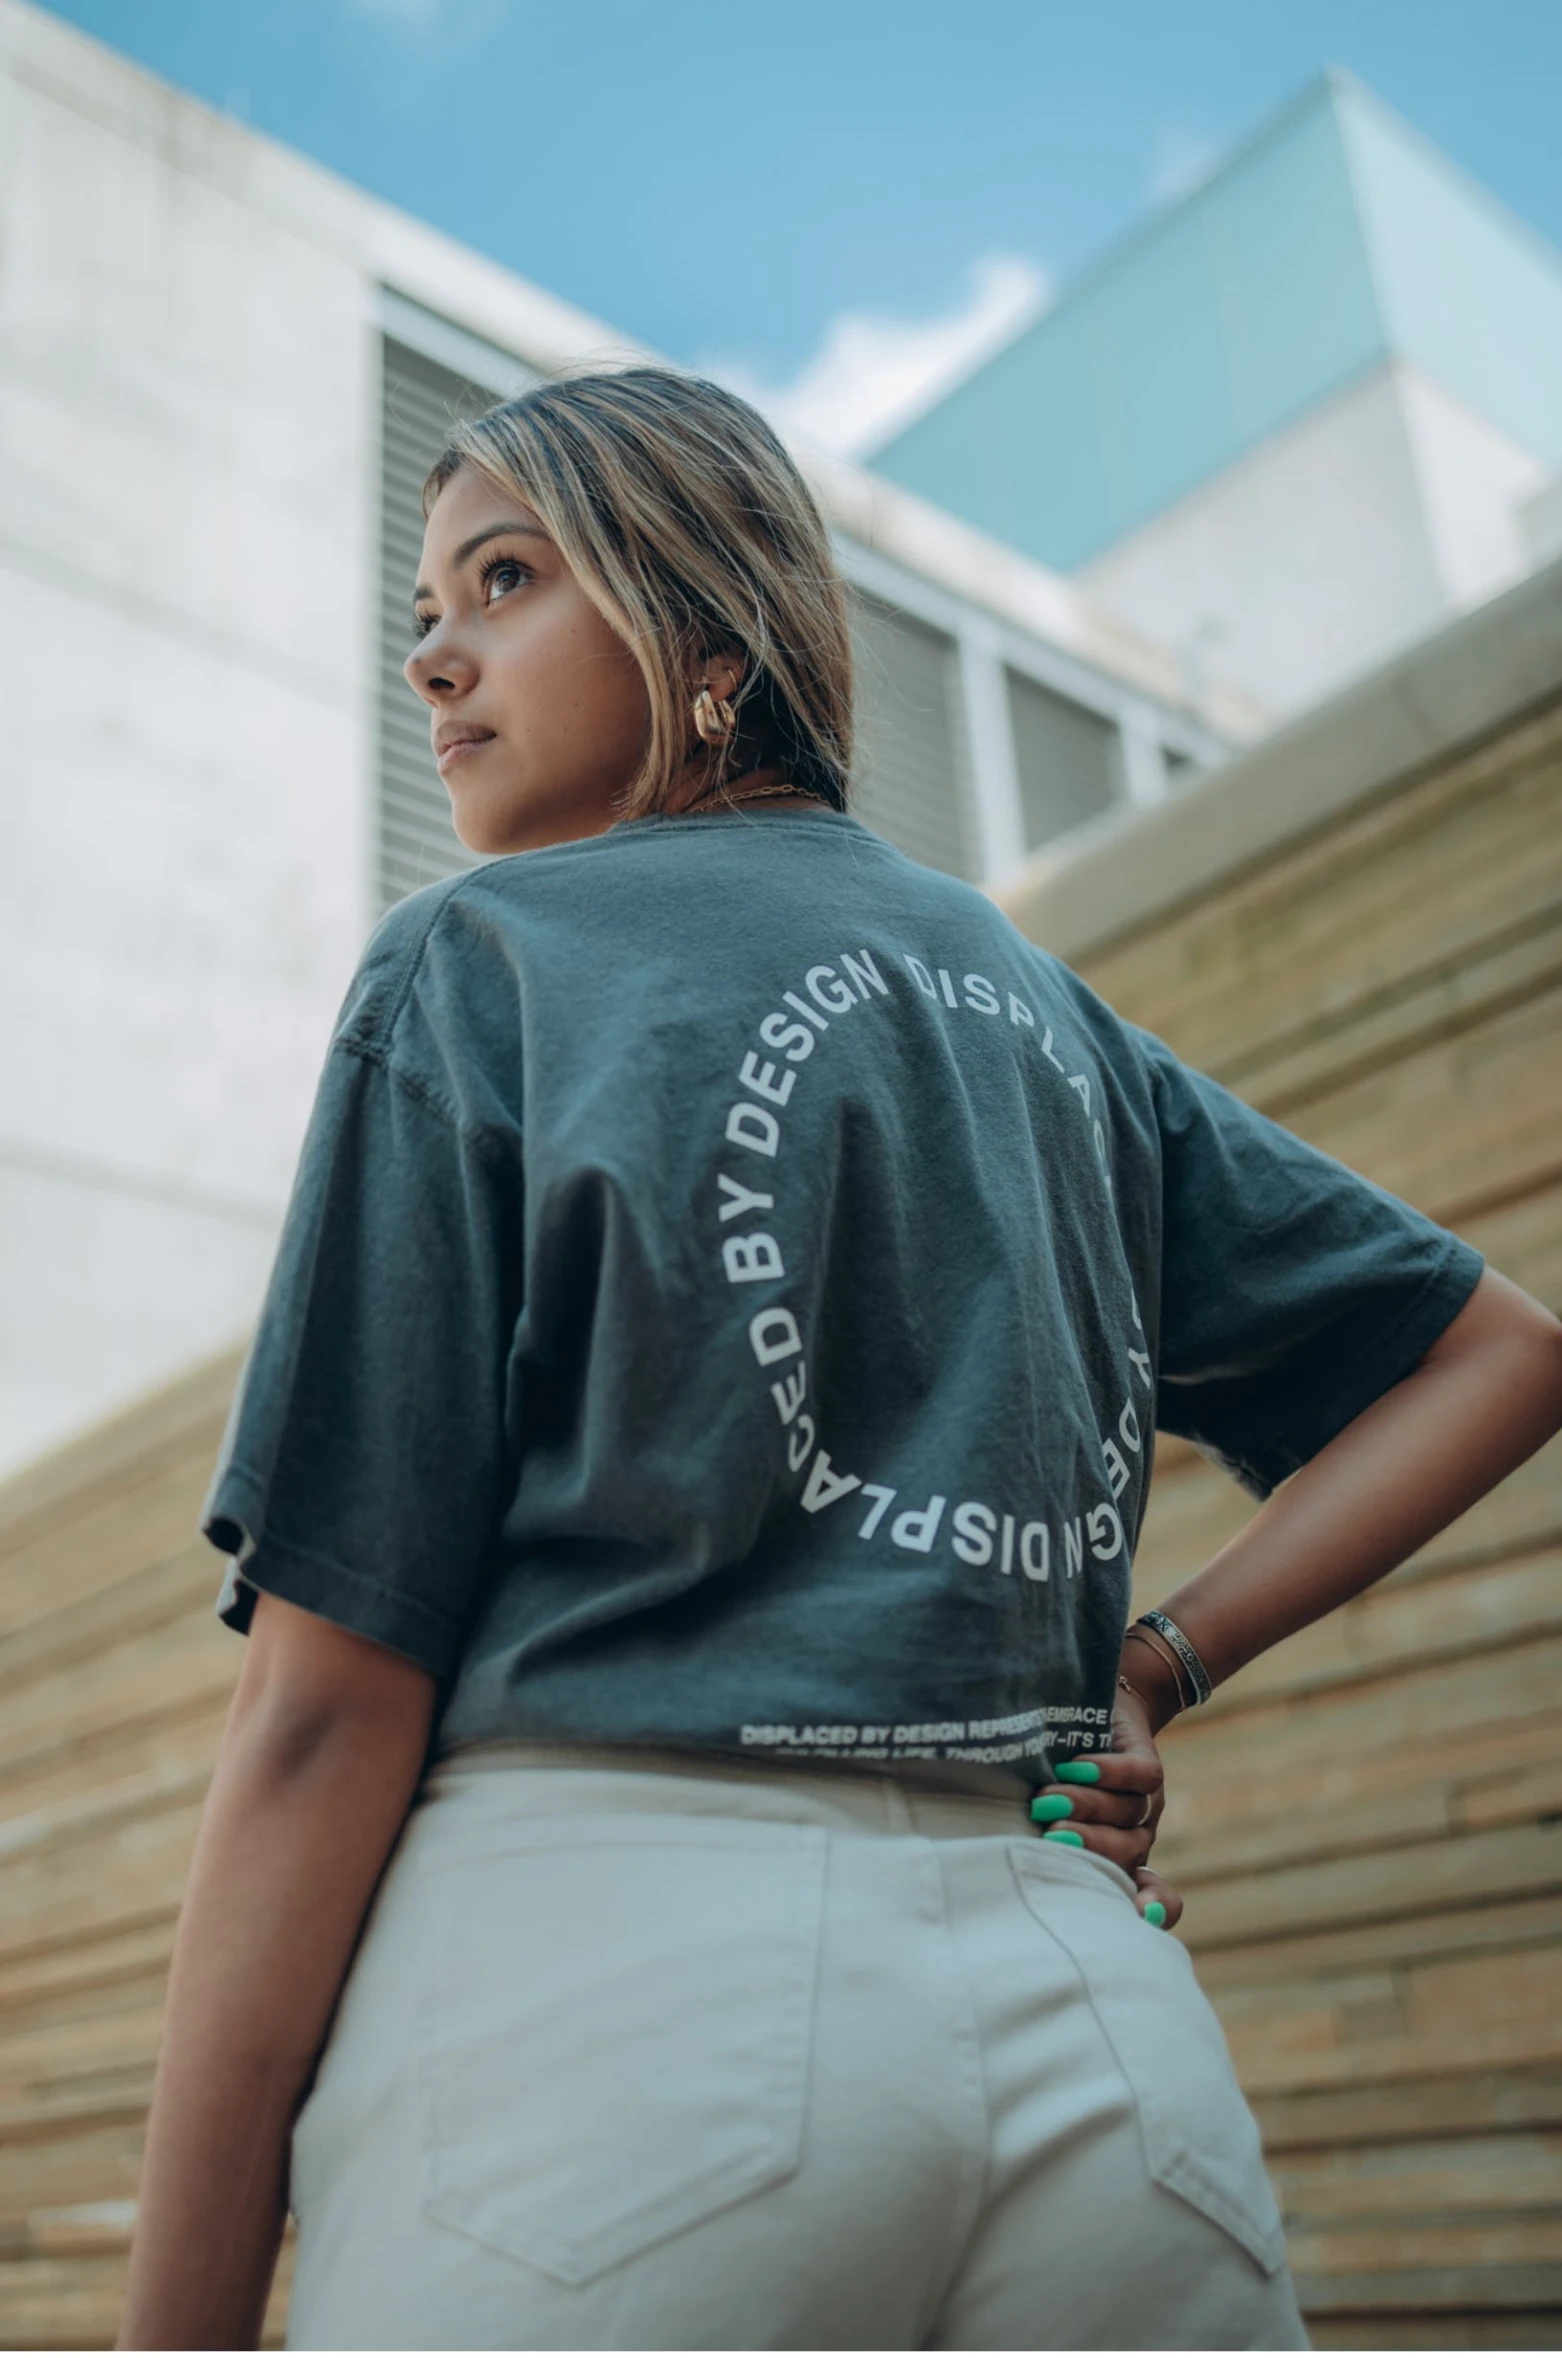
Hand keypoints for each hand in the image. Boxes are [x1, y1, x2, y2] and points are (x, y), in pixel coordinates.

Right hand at [1029, 1682, 1183, 1926]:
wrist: (1083, 1706)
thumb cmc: (1044, 1775)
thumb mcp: (1038, 1814)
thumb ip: (1033, 1842)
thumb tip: (995, 1867)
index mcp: (1112, 1862)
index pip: (1147, 1898)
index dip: (1148, 1908)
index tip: (1140, 1917)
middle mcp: (1133, 1837)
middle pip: (1126, 1854)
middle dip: (1090, 1847)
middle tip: (1053, 1836)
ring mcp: (1145, 1802)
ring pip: (1130, 1814)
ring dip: (1087, 1806)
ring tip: (1046, 1798)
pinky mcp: (1147, 1764)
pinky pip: (1141, 1775)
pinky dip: (1110, 1773)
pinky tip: (1077, 1767)